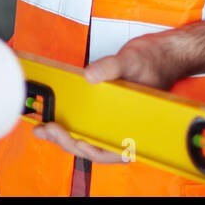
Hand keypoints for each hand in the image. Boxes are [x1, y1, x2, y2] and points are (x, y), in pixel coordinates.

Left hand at [31, 30, 186, 161]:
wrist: (160, 54)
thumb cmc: (153, 62)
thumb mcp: (131, 60)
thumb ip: (111, 67)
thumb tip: (91, 75)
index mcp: (138, 127)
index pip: (112, 150)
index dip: (91, 149)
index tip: (74, 139)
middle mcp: (126, 130)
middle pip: (95, 147)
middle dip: (68, 141)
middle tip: (47, 128)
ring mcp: (115, 124)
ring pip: (89, 139)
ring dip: (66, 135)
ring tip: (44, 127)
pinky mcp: (106, 115)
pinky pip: (87, 125)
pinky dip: (71, 124)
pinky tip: (55, 117)